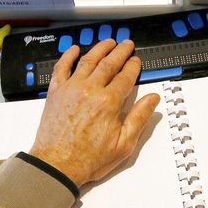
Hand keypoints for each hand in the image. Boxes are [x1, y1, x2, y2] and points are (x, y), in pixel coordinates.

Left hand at [28, 39, 159, 188]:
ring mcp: (71, 89)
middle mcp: (90, 91)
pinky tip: (75, 49)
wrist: (57, 165)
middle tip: (126, 45)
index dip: (133, 67)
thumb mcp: (123, 145)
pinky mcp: (55, 92)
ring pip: (88, 60)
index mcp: (108, 103)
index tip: (136, 61)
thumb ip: (139, 118)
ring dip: (100, 49)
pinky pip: (62, 67)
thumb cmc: (87, 159)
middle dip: (120, 52)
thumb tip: (152, 100)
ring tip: (108, 42)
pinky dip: (68, 56)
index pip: (125, 77)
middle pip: (109, 63)